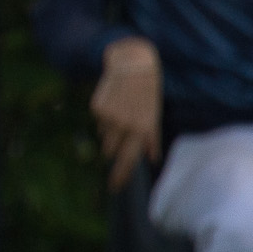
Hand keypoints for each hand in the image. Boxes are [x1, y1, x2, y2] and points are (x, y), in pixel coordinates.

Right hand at [92, 36, 161, 190]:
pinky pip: (98, 120)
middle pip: (111, 149)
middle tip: (120, 133)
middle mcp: (125, 126)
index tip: (114, 187)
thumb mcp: (155, 114)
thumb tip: (152, 158)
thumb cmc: (148, 91)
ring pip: (104, 134)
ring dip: (110, 129)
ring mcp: (109, 117)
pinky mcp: (97, 107)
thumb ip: (152, 138)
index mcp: (142, 129)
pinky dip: (104, 115)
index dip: (120, 174)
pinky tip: (113, 101)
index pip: (129, 158)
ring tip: (121, 110)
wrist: (133, 64)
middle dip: (113, 147)